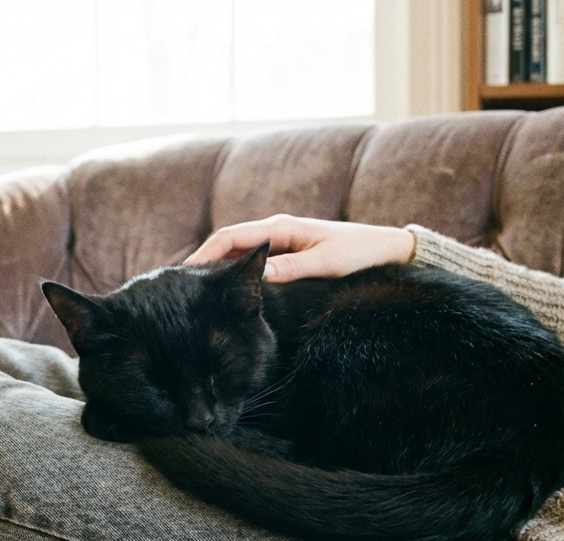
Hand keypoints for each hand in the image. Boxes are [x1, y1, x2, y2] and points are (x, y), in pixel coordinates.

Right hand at [184, 215, 416, 282]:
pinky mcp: (287, 253)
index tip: (183, 272)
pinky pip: (252, 262)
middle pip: (228, 244)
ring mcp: (280, 242)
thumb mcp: (324, 263)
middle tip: (179, 286)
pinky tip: (226, 290)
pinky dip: (235, 272)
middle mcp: (276, 231)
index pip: (231, 236)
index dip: (204, 253)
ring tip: (195, 290)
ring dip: (216, 268)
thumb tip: (255, 276)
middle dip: (202, 261)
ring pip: (238, 253)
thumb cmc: (358, 253)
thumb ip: (290, 268)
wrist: (385, 248)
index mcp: (281, 227)